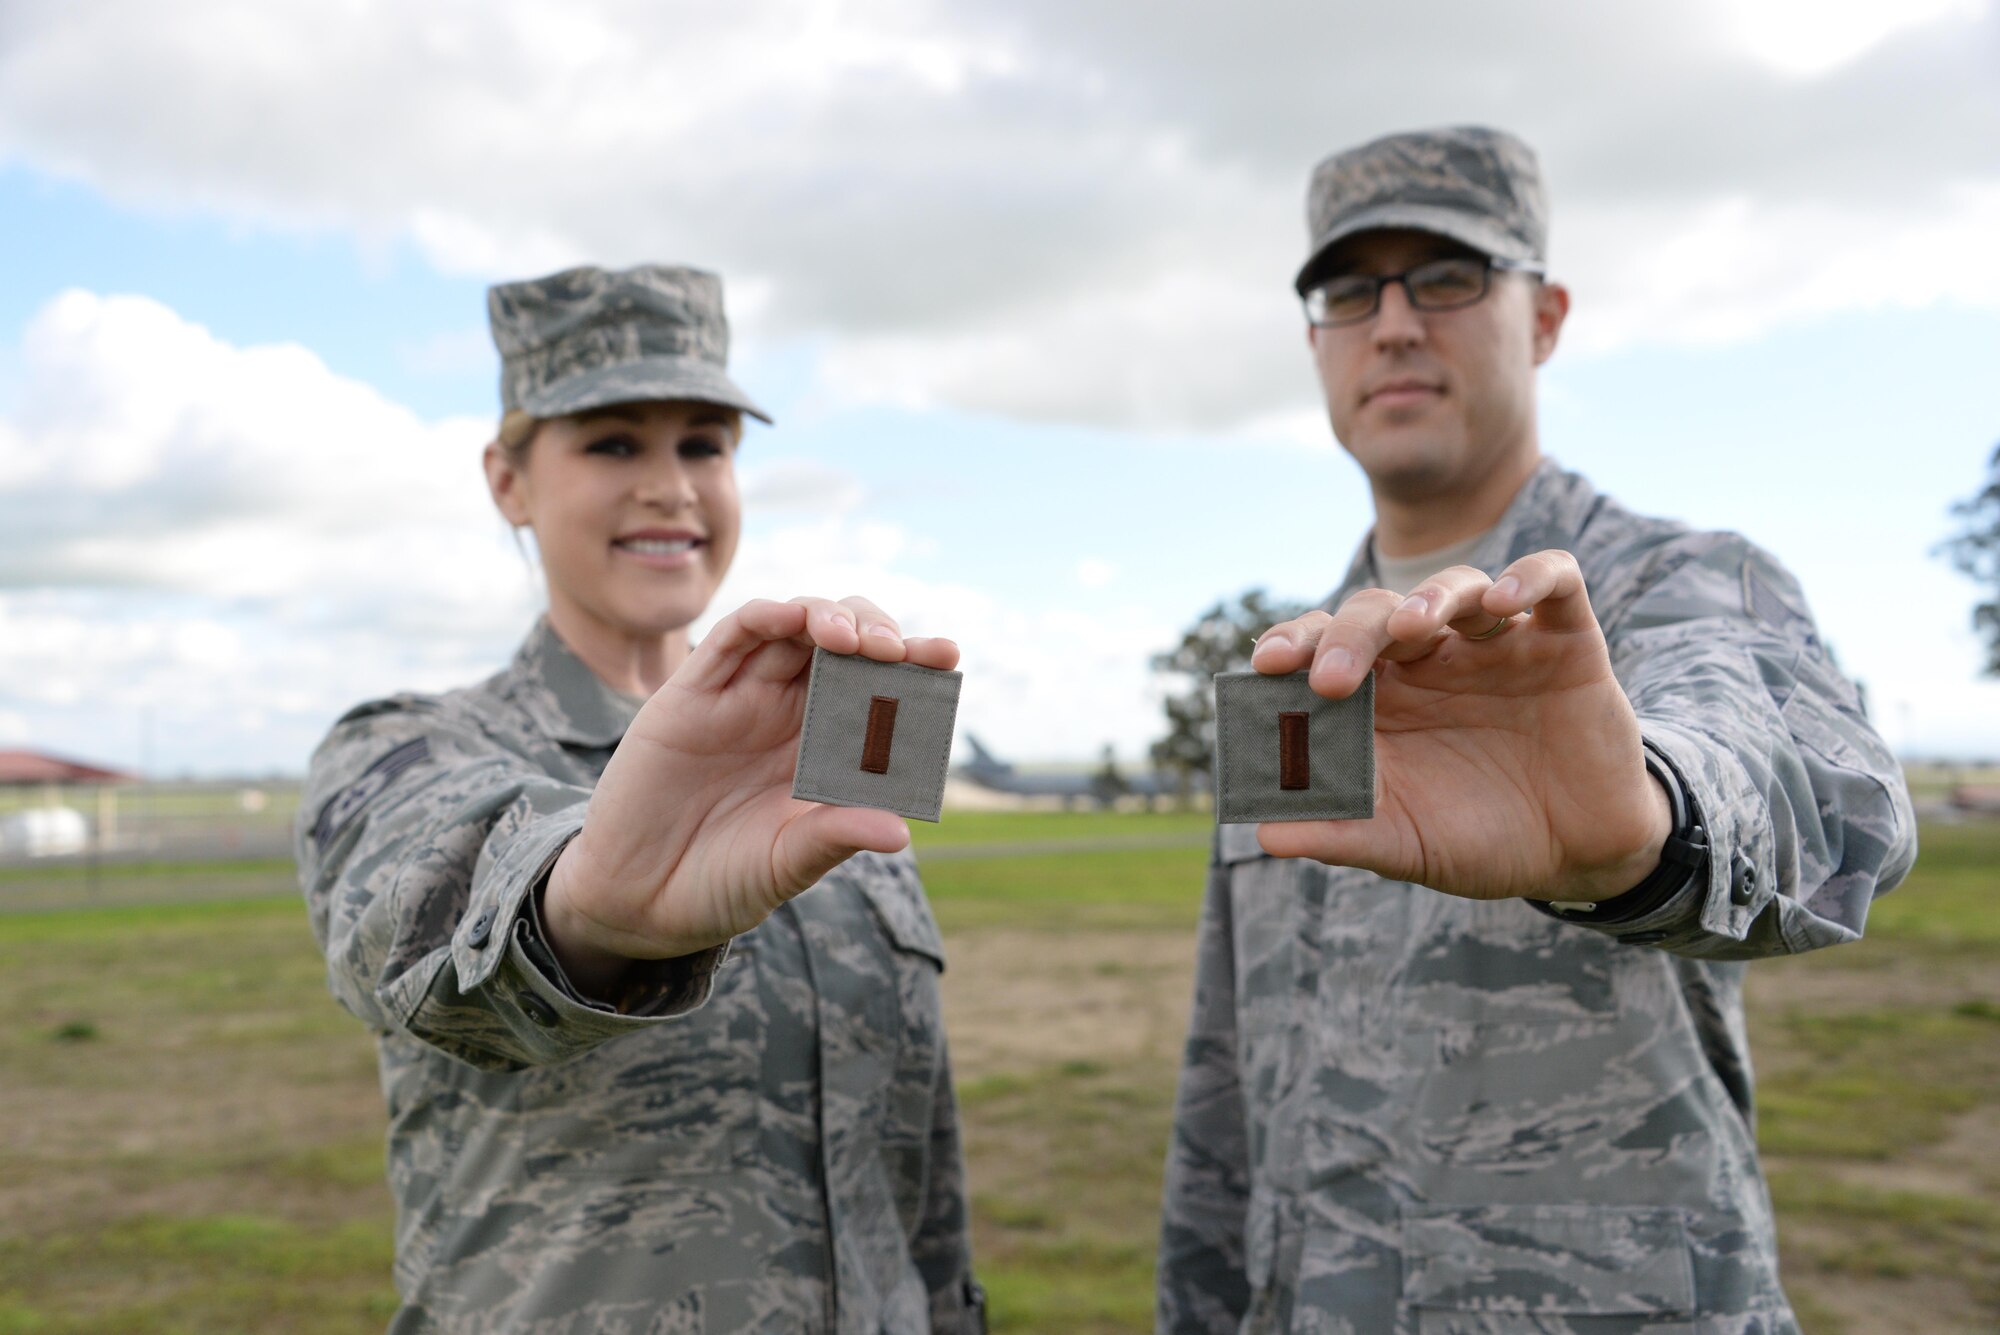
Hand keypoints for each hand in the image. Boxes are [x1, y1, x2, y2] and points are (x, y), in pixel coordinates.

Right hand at [541, 596, 959, 992]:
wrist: (637, 899)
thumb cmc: (721, 881)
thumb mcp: (787, 864)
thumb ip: (834, 838)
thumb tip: (902, 831)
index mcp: (826, 748)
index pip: (878, 689)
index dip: (913, 665)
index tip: (948, 656)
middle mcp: (789, 712)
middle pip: (843, 643)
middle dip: (878, 632)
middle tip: (899, 651)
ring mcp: (741, 697)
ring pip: (793, 627)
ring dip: (830, 617)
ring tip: (856, 640)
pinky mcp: (691, 693)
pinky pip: (732, 638)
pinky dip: (766, 617)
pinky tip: (794, 616)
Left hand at [1249, 551, 1669, 902]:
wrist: (1578, 856)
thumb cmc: (1477, 839)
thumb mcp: (1403, 844)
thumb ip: (1339, 833)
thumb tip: (1265, 834)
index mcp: (1379, 696)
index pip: (1322, 645)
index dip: (1293, 644)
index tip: (1266, 666)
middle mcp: (1431, 658)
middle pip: (1376, 613)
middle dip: (1347, 636)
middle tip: (1331, 679)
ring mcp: (1497, 644)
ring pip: (1456, 587)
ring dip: (1428, 599)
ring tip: (1412, 628)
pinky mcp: (1566, 640)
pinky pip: (1554, 581)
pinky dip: (1530, 576)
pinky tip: (1504, 602)